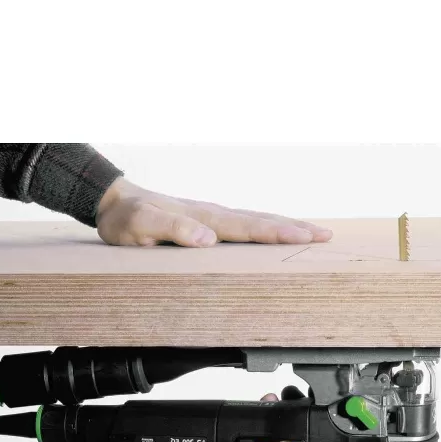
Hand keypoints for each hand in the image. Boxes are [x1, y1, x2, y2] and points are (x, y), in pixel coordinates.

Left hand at [95, 177, 332, 247]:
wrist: (115, 203)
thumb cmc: (126, 218)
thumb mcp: (140, 226)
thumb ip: (171, 229)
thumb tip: (207, 238)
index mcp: (203, 218)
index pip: (248, 227)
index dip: (278, 232)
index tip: (306, 236)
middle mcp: (213, 215)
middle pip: (261, 220)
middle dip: (295, 228)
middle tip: (326, 235)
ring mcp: (212, 218)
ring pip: (256, 222)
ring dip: (285, 227)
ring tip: (313, 233)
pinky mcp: (208, 223)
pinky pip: (244, 227)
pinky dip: (266, 229)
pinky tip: (275, 235)